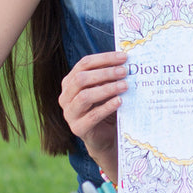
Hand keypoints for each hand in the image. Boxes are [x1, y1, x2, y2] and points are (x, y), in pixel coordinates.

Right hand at [59, 51, 127, 165]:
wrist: (105, 136)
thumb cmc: (106, 107)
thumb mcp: (106, 89)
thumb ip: (110, 76)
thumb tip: (126, 61)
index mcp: (70, 82)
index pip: (84, 64)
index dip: (104, 58)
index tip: (123, 57)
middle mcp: (65, 96)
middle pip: (81, 79)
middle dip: (105, 73)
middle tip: (124, 71)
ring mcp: (69, 113)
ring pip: (84, 96)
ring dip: (106, 89)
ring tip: (125, 86)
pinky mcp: (78, 128)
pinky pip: (92, 116)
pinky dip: (107, 107)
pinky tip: (120, 101)